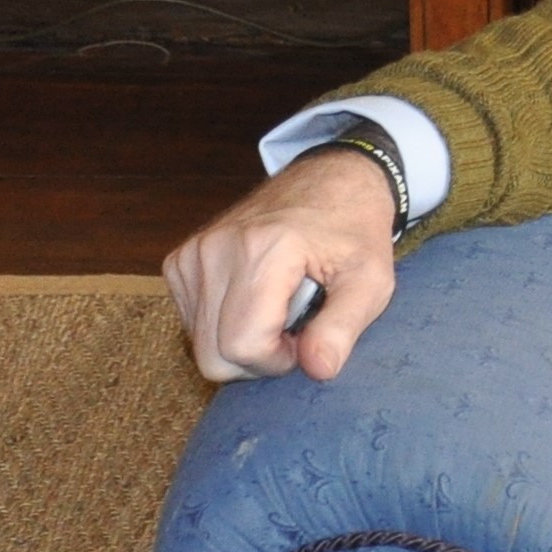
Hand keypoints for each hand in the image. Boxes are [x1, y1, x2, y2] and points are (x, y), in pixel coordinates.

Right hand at [162, 147, 401, 385]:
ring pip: (199, 343)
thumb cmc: (355, 231)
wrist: (331, 181)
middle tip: (297, 327)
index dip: (277, 360)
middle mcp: (215, 249)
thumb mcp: (372, 280)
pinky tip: (257, 298)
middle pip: (212, 355)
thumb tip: (318, 369)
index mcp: (263, 250)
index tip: (307, 337)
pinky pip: (192, 322)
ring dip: (242, 340)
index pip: (241, 346)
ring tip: (280, 306)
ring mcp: (191, 254)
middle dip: (258, 358)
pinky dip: (224, 323)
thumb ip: (344, 327)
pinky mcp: (180, 261)